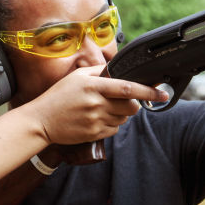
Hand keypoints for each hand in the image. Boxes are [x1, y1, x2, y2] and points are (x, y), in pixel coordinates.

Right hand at [28, 66, 167, 145]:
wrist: (41, 121)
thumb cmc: (58, 96)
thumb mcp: (76, 77)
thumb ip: (99, 72)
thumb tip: (121, 71)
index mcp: (93, 85)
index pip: (128, 88)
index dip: (148, 91)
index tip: (162, 93)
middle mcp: (95, 103)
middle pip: (131, 106)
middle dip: (134, 104)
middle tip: (125, 101)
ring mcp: (95, 120)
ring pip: (124, 118)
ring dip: (121, 113)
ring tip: (103, 109)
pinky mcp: (94, 133)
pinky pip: (114, 129)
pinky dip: (112, 123)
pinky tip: (97, 118)